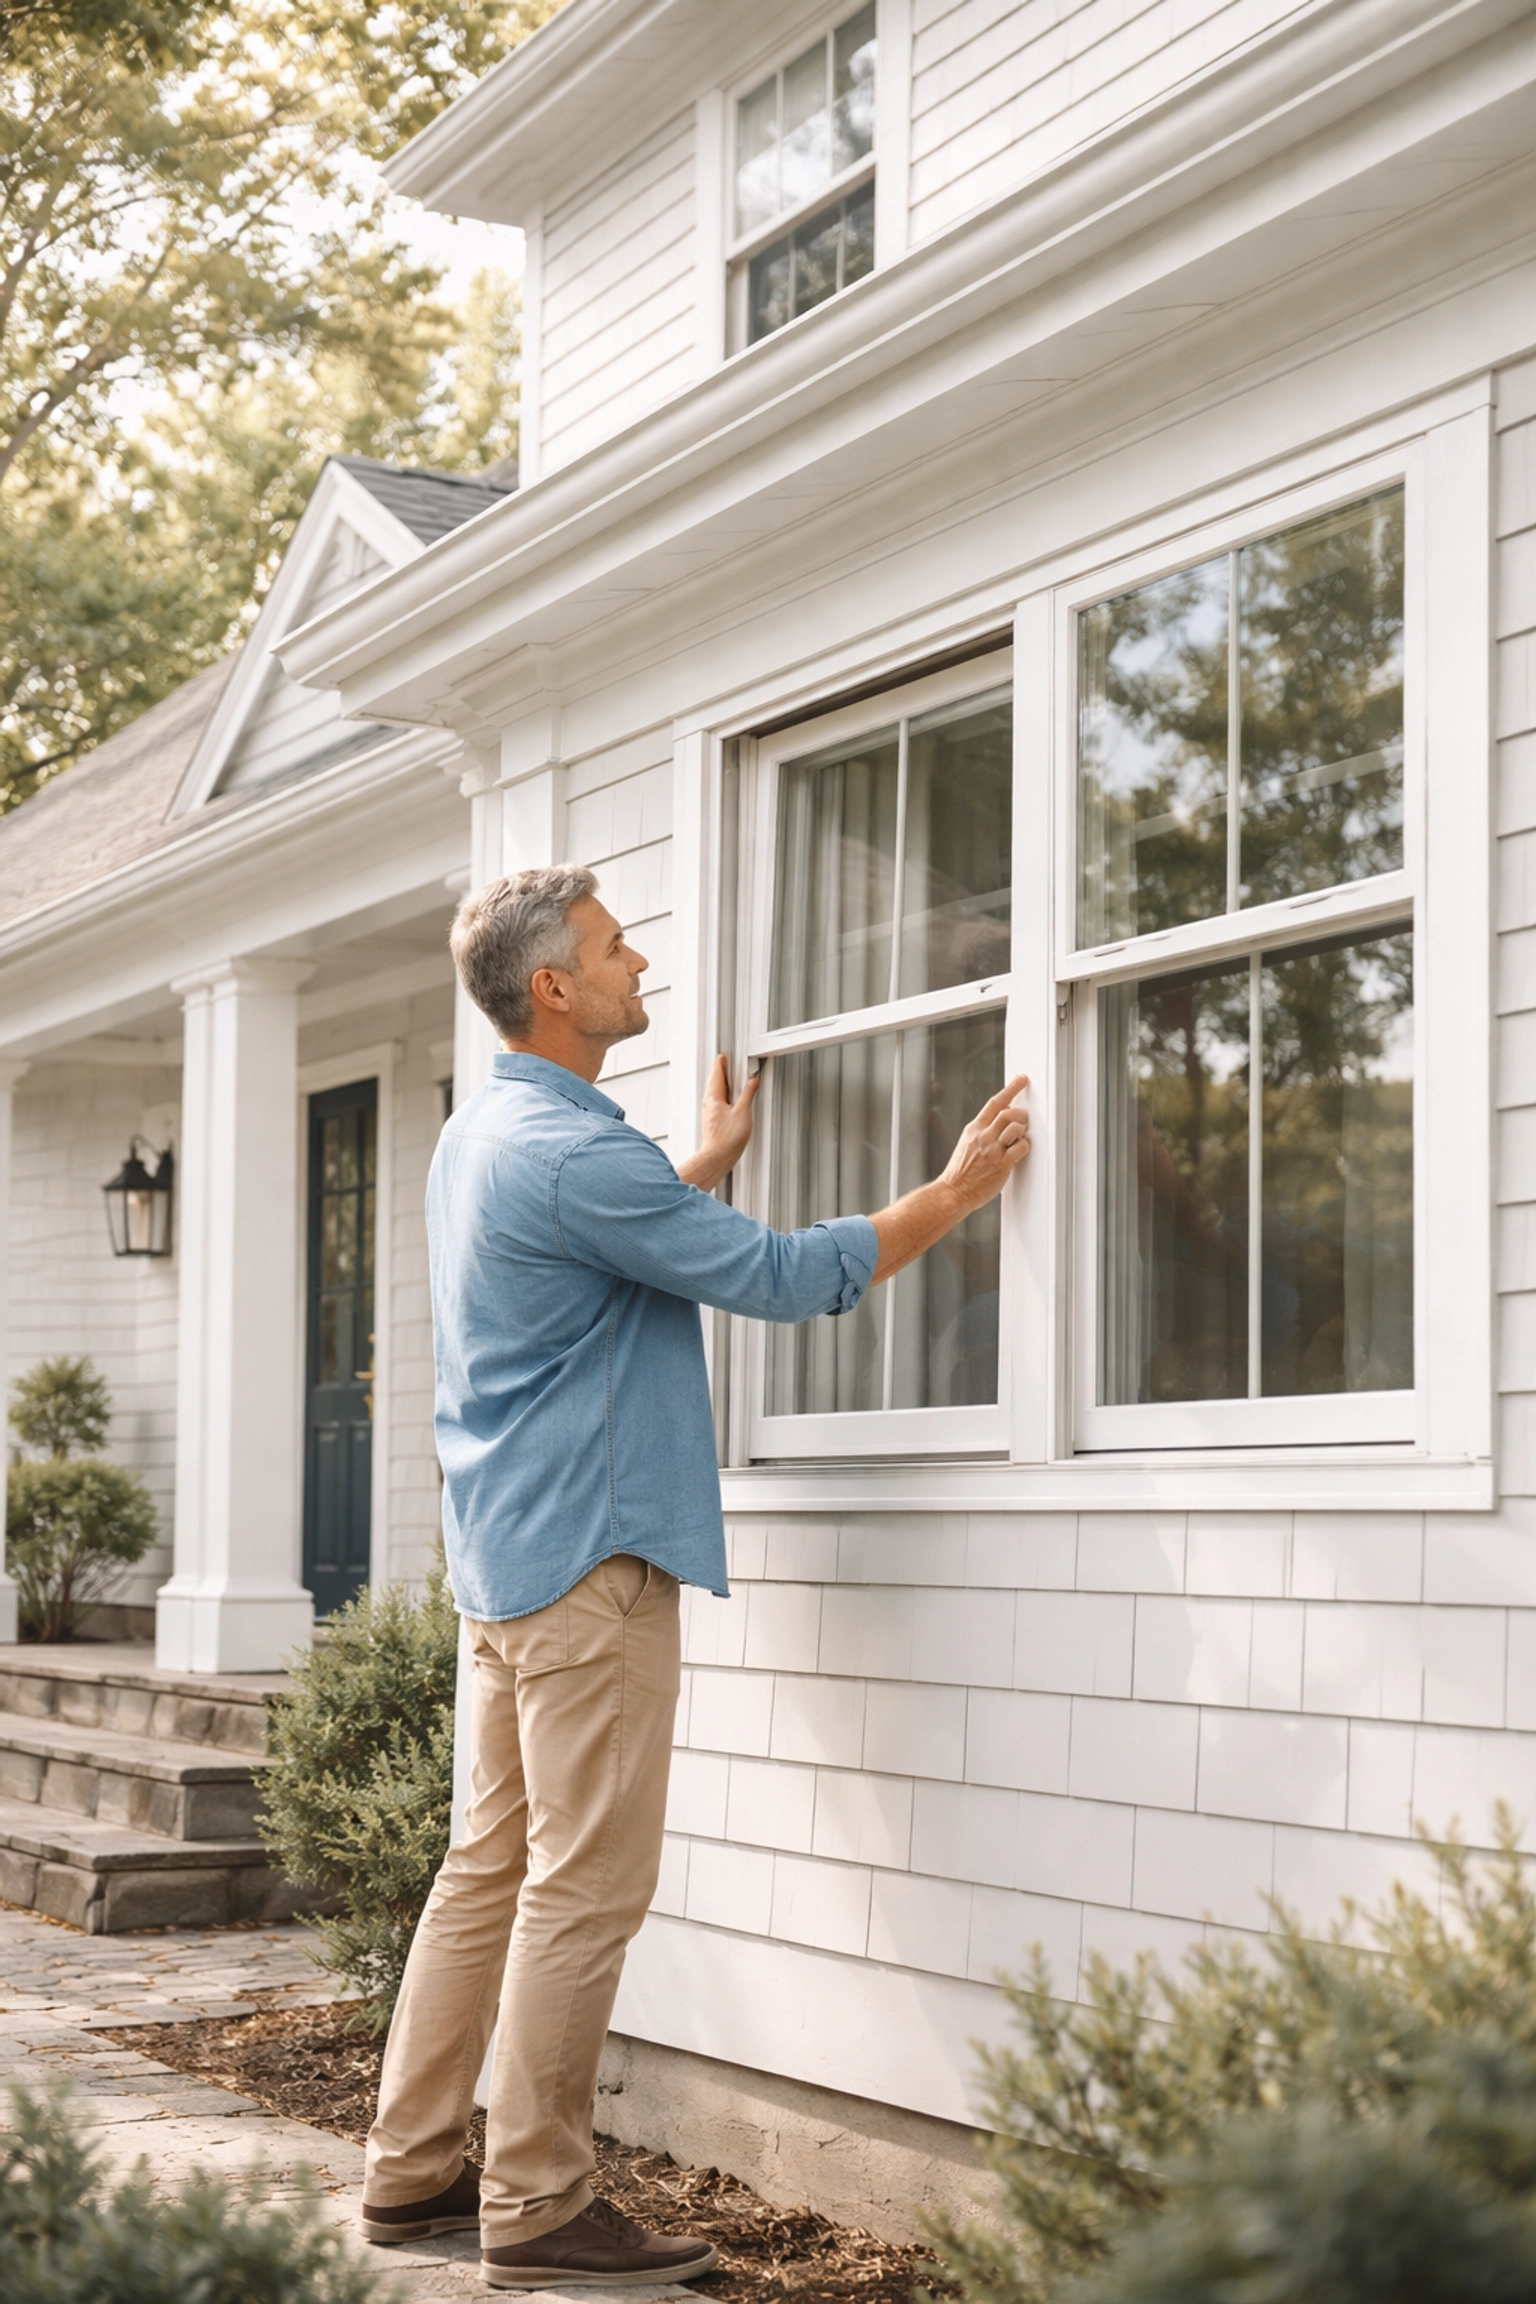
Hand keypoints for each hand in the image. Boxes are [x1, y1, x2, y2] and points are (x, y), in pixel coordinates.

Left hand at [675, 1054, 760, 1190]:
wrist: (717, 1157)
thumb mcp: (743, 1112)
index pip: (716, 1072)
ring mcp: (710, 1112)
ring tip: (730, 1078)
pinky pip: (717, 1101)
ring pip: (715, 1091)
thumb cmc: (727, 1139)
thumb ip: (748, 1094)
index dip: (721, 1062)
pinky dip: (723, 1094)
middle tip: (727, 1063)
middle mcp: (709, 1102)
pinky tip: (730, 1099)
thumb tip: (753, 1082)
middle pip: (714, 1080)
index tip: (725, 1055)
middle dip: (721, 1071)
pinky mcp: (713, 1120)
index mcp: (714, 1096)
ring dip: (722, 1082)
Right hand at [940, 1074, 1030, 1213]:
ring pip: (1017, 1127)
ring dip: (1022, 1131)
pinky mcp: (1002, 1164)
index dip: (1011, 1088)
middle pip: (1009, 1112)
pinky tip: (1018, 1150)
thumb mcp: (966, 1143)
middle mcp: (983, 1136)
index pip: (995, 1102)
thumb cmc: (960, 1171)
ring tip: (1018, 1138)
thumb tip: (998, 1119)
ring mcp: (993, 1150)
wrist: (953, 1192)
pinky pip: (1022, 1147)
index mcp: (974, 1129)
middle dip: (1021, 1114)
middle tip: (1023, 1120)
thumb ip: (980, 1130)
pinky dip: (1024, 1146)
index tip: (1021, 1079)